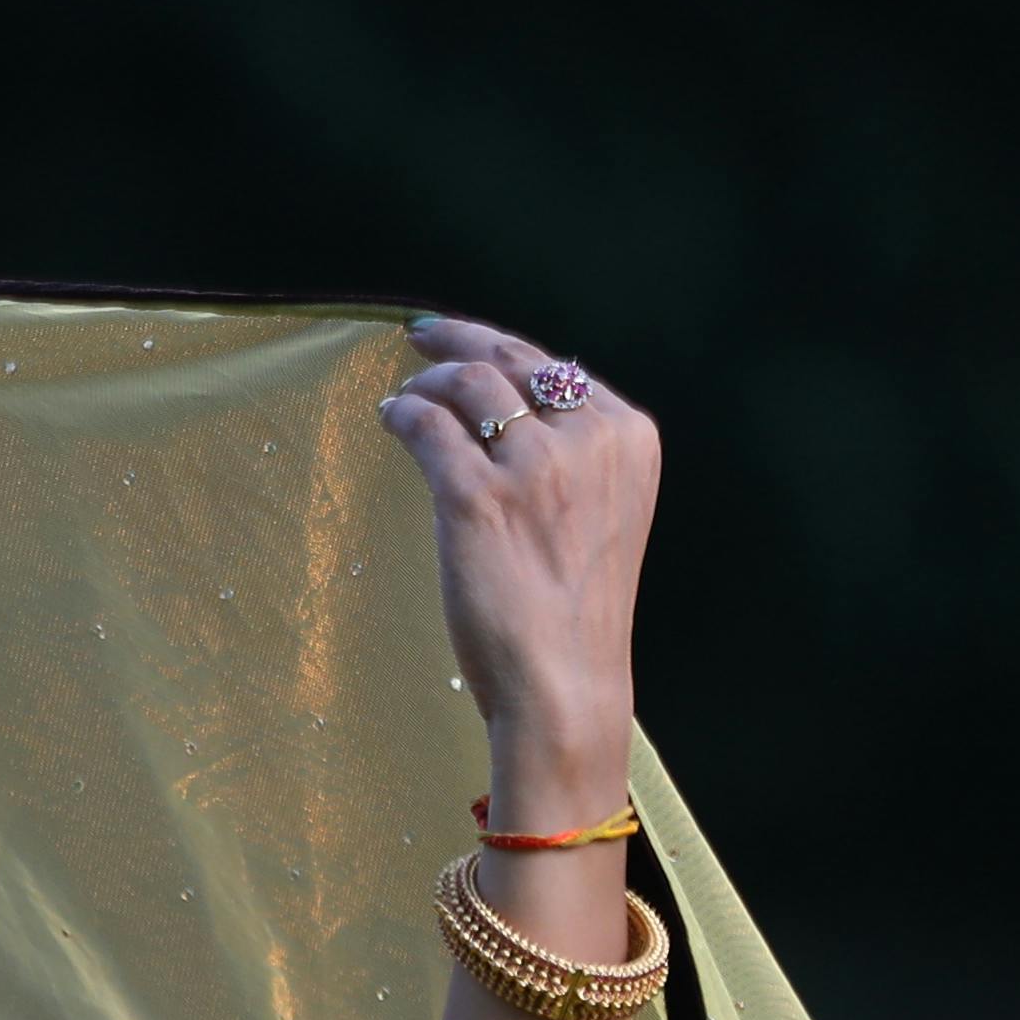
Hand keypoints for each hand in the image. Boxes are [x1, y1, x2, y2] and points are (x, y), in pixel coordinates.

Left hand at [375, 311, 658, 800]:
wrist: (565, 682)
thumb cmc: (578, 610)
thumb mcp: (606, 512)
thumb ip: (577, 457)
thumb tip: (513, 410)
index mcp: (628, 439)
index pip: (559, 366)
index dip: (502, 346)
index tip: (467, 340)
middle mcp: (588, 440)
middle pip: (512, 360)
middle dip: (459, 340)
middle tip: (423, 337)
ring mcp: (534, 466)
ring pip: (467, 384)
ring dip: (428, 384)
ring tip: (408, 398)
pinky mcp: (476, 496)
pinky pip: (426, 427)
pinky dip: (402, 414)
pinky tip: (391, 420)